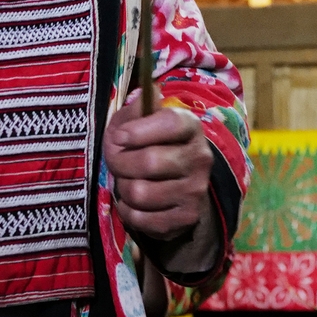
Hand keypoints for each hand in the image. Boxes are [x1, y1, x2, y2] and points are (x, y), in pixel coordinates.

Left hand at [104, 91, 219, 273]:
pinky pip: (142, 218)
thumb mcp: (138, 122)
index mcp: (191, 127)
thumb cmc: (149, 146)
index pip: (170, 123)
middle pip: (149, 162)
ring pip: (141, 193)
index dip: (138, 131)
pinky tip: (131, 204)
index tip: (119, 137)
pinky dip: (127, 212)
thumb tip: (141, 99)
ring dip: (123, 189)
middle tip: (116, 164)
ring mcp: (196, 190)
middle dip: (120, 163)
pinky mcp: (187, 217)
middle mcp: (200, 158)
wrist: (175, 186)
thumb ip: (135, 111)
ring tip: (127, 183)